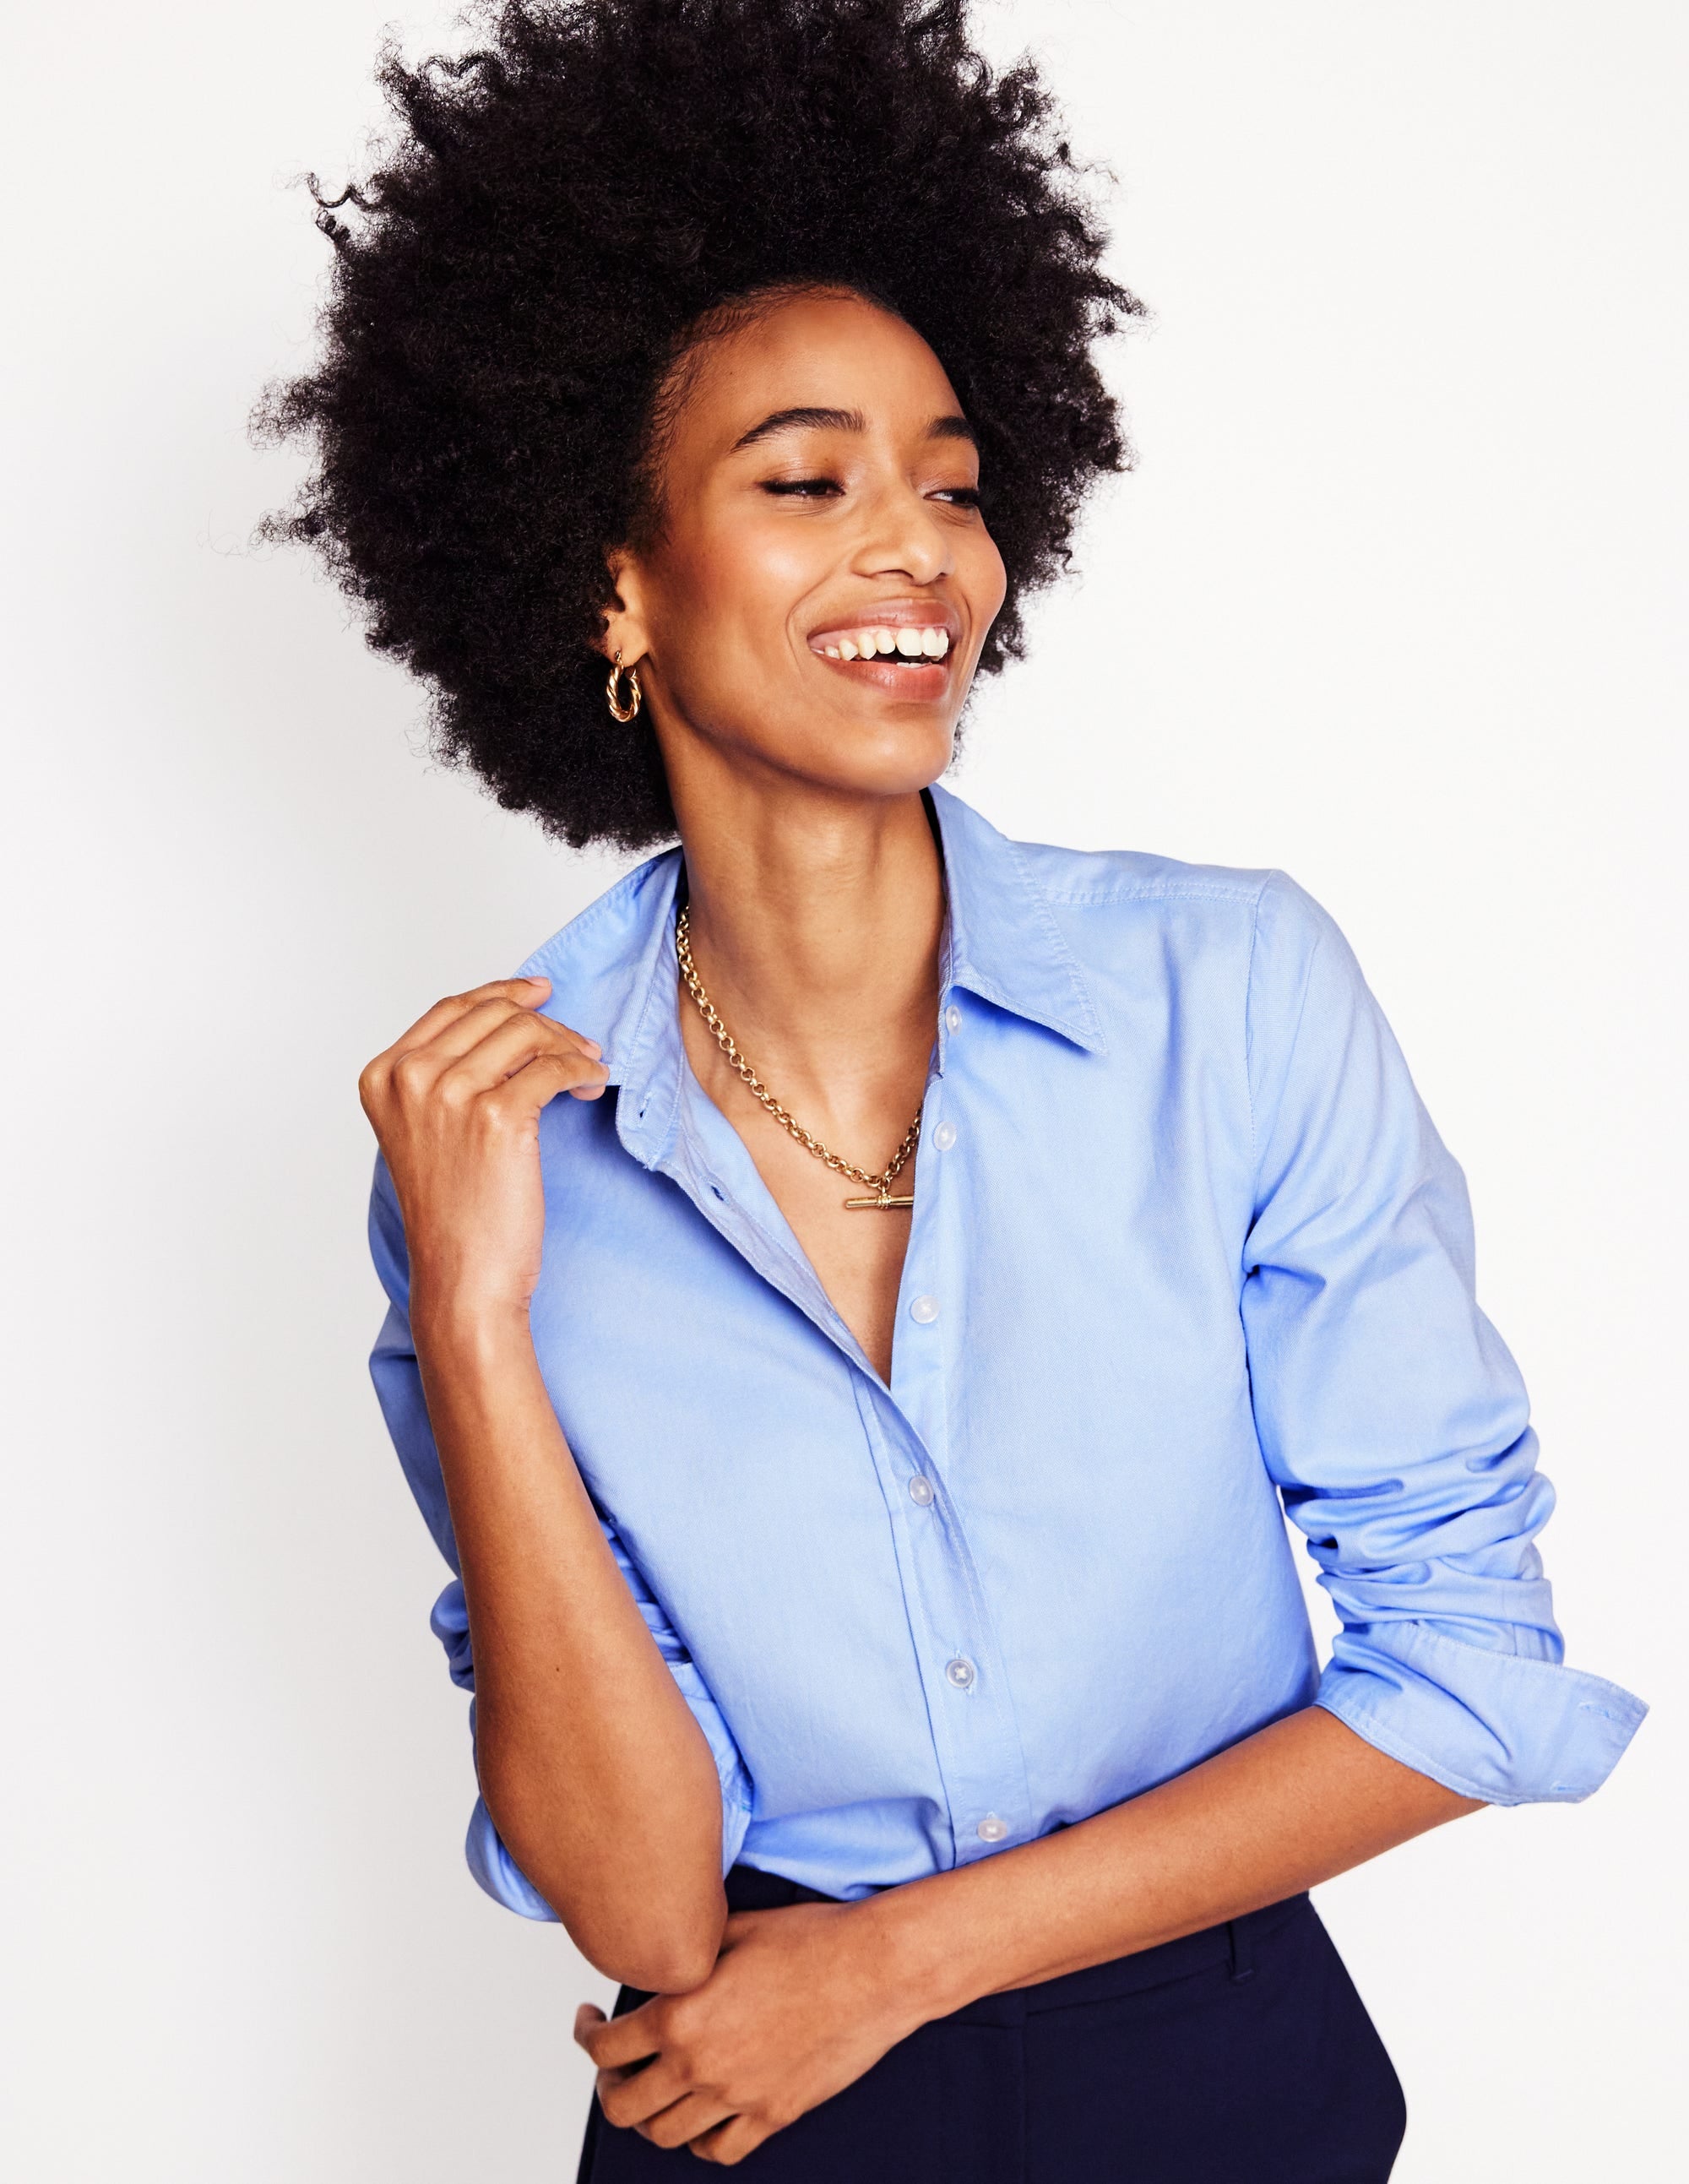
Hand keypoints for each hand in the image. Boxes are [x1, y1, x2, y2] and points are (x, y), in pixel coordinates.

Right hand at [358, 977, 608, 1321]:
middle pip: (493, 1015)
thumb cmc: (454, 1213)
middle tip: (578, 1045)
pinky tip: (592, 1085)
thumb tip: (513, 1021)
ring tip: (588, 1068)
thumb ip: (447, 1075)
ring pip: (528, 1034)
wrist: (463, 1276)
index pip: (452, 1009)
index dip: (502, 993)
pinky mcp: (497, 1116)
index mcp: (383, 1076)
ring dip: (569, 1046)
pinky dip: (583, 1070)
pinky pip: (556, 1068)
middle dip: (545, 1024)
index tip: (539, 991)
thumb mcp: (427, 1130)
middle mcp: (409, 1079)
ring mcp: (449, 1094)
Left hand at [573, 1899, 924, 2164]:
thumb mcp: (733, 1927)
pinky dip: (699, 2137)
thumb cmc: (813, 1940)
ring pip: (665, 2134)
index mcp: (682, 2016)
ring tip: (654, 2086)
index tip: (591, 2022)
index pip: (605, 2048)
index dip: (586, 2035)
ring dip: (648, 2113)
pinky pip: (718, 2149)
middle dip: (608, 2083)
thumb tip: (657, 1949)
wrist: (876, 1970)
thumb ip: (685, 1948)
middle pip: (623, 2105)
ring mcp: (738, 2097)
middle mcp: (701, 2065)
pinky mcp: (773, 2115)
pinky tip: (700, 2110)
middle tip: (614, 2063)